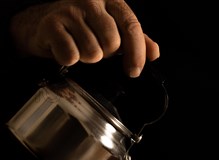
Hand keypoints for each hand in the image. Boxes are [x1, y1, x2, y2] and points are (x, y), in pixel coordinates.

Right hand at [8, 0, 158, 76]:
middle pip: (112, 42)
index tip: (134, 71)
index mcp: (111, 1)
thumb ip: (136, 40)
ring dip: (87, 58)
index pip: (132, 27)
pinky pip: (71, 55)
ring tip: (80, 48)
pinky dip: (69, 60)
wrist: (41, 23)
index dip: (137, 53)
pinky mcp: (51, 23)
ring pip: (93, 51)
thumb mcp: (113, 30)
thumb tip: (154, 52)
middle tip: (96, 50)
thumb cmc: (82, 27)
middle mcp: (91, 1)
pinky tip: (66, 50)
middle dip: (106, 54)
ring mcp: (70, 10)